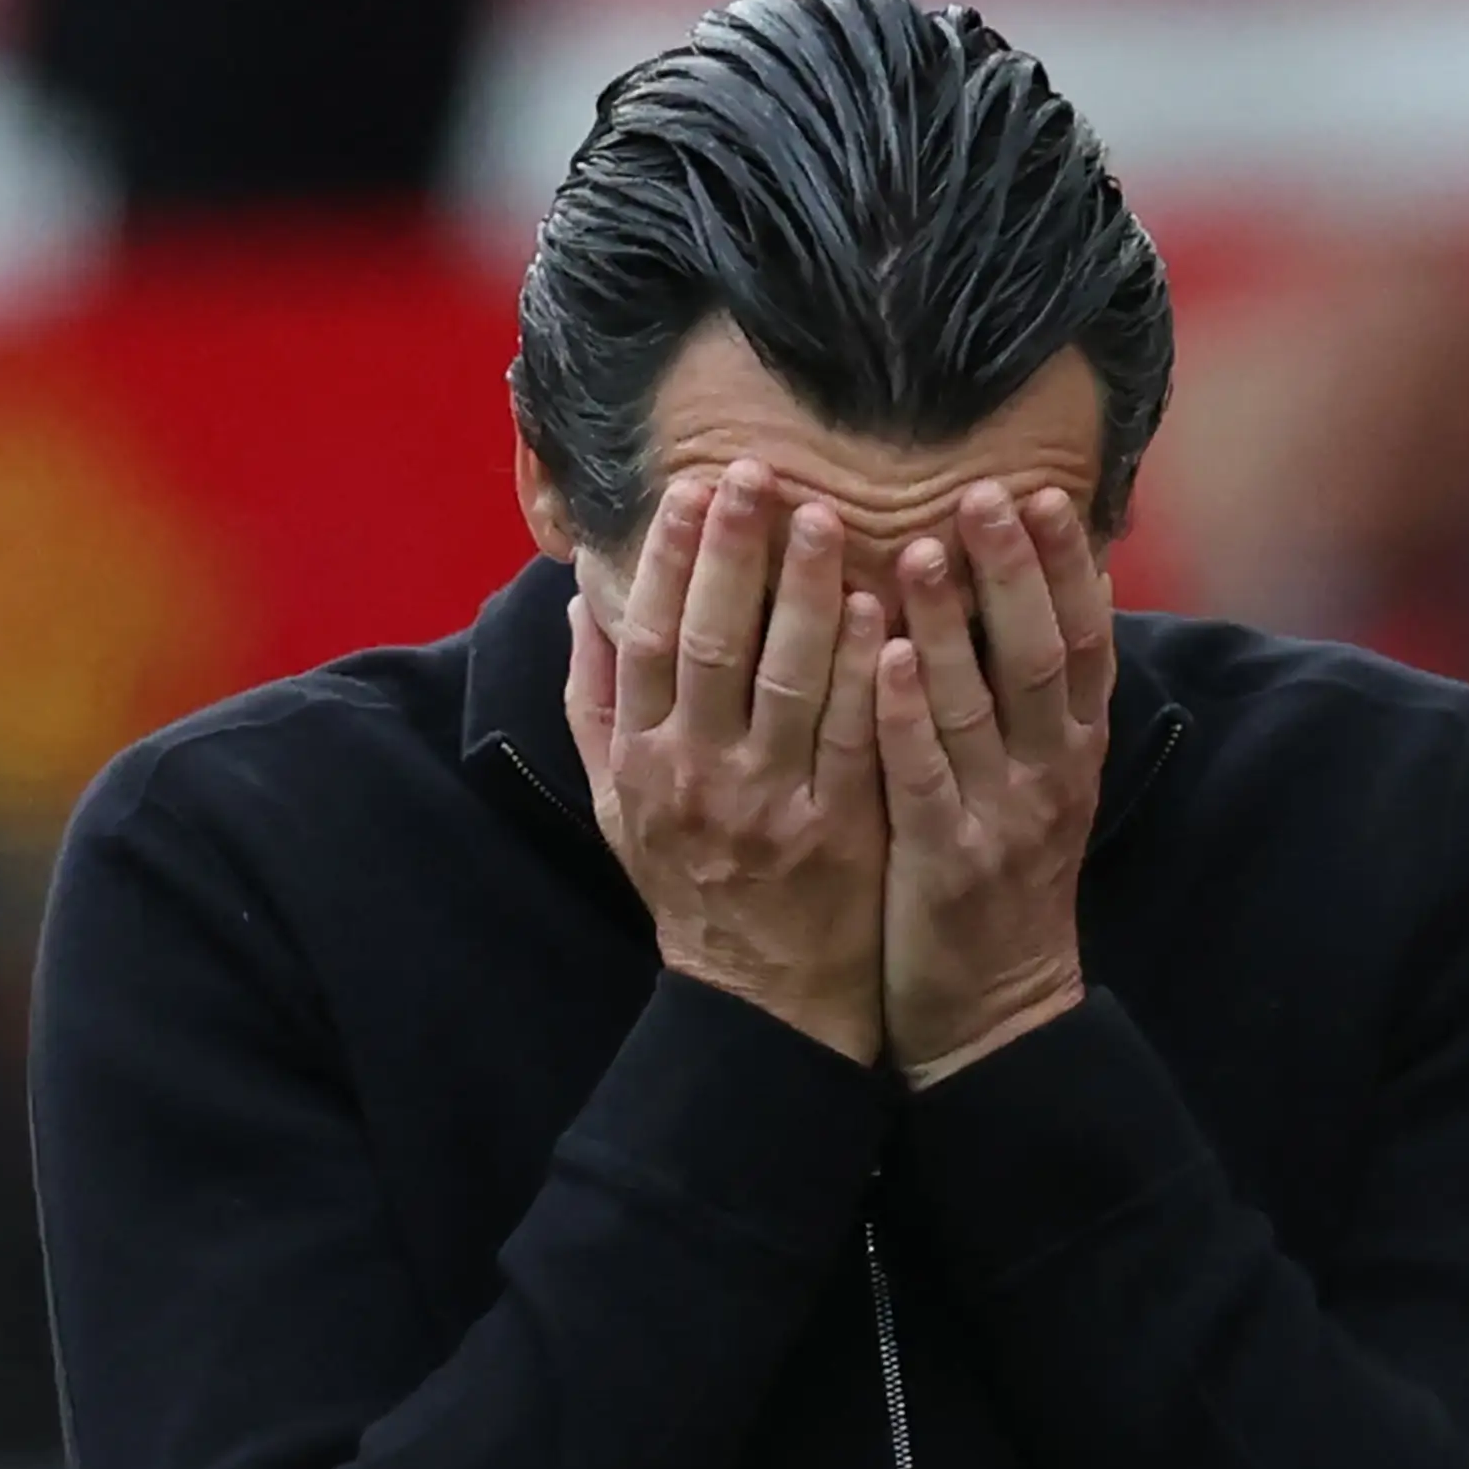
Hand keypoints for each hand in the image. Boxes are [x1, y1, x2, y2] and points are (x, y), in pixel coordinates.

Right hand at [567, 462, 888, 1063]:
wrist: (761, 996)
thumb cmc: (691, 882)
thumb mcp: (618, 803)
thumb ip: (596, 702)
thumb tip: (583, 601)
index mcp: (644, 761)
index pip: (648, 640)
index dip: (667, 562)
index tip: (690, 489)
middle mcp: (701, 777)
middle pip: (713, 646)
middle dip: (734, 553)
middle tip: (757, 472)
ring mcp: (773, 804)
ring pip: (790, 682)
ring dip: (808, 595)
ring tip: (828, 517)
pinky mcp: (842, 830)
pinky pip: (856, 738)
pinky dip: (870, 673)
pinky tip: (885, 610)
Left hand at [873, 483, 1113, 1084]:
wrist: (996, 1014)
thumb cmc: (1000, 881)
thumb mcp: (1036, 785)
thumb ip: (1027, 700)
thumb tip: (1013, 593)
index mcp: (1074, 749)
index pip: (1086, 640)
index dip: (1068, 565)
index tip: (1044, 491)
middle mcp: (1051, 775)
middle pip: (1043, 654)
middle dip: (1014, 569)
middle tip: (985, 491)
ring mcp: (1001, 819)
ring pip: (980, 706)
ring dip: (952, 624)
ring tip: (917, 547)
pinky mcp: (946, 864)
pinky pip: (925, 776)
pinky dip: (906, 713)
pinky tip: (883, 655)